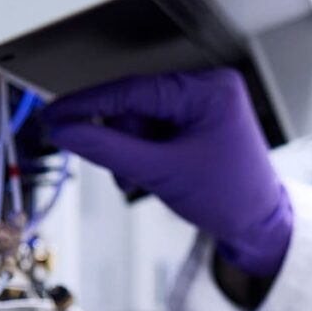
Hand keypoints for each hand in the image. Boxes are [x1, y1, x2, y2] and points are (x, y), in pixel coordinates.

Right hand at [42, 69, 292, 277]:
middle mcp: (210, 87)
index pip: (134, 89)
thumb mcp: (160, 172)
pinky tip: (153, 172)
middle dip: (121, 140)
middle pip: (135, 104)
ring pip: (140, 117)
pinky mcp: (200, 118)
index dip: (87, 103)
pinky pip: (155, 127)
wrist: (258, 223)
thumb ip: (107, 149)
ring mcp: (206, 102)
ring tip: (145, 178)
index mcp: (210, 90)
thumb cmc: (229, 197)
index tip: (53, 114)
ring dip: (131, 150)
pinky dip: (144, 151)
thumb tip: (65, 130)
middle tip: (124, 173)